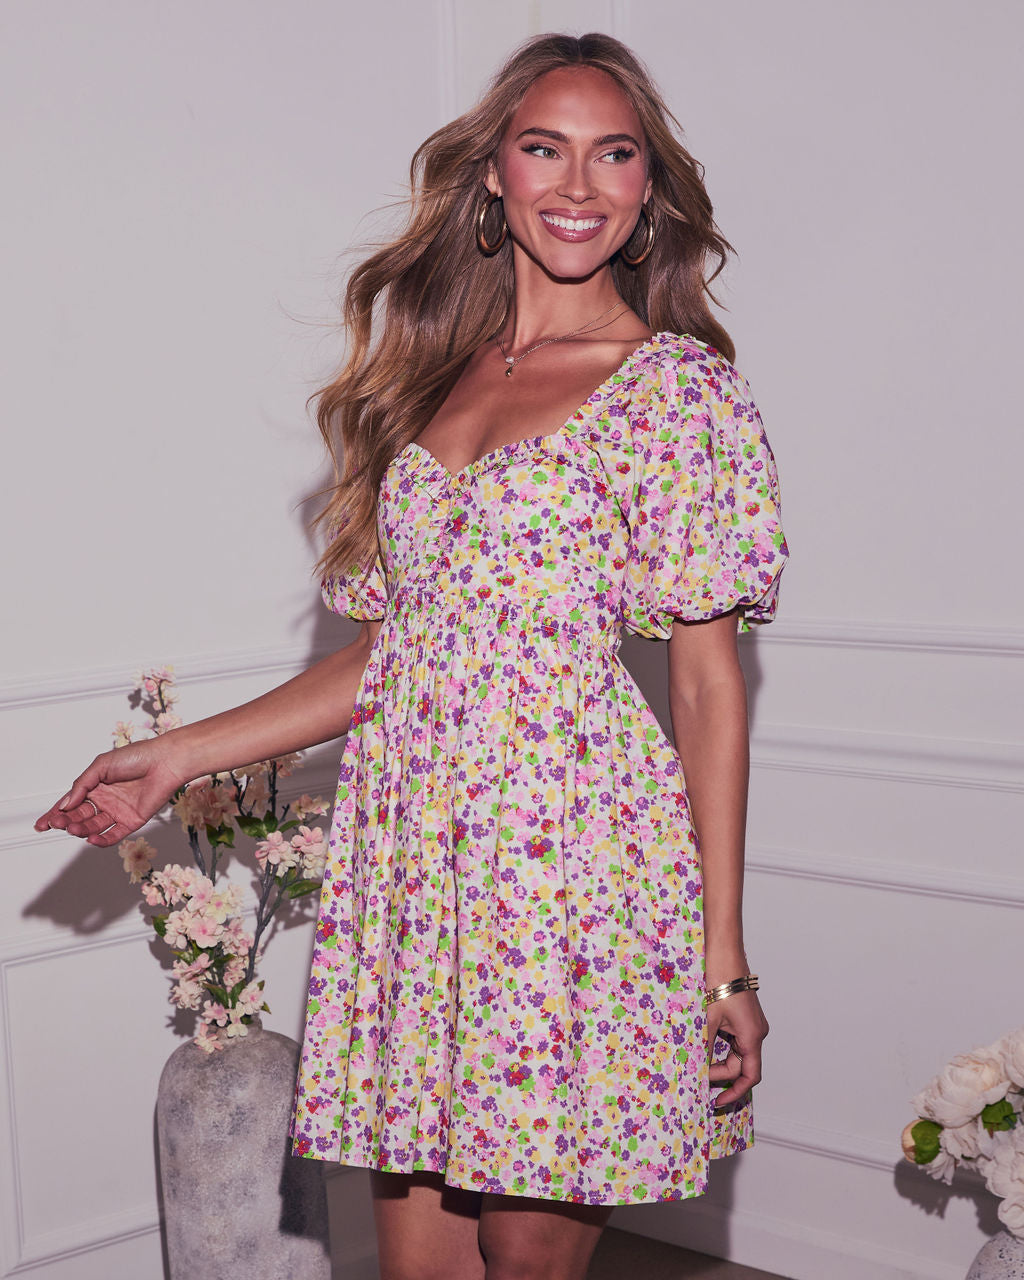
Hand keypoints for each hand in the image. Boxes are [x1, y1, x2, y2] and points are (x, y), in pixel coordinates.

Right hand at [33, 736, 187, 847]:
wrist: (165, 762)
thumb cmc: (136, 757)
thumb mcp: (101, 766)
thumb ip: (82, 785)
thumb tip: (65, 804)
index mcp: (95, 786)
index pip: (71, 803)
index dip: (55, 814)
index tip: (41, 824)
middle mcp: (105, 801)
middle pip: (79, 816)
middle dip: (66, 821)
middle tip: (57, 823)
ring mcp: (117, 812)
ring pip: (93, 827)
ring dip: (81, 830)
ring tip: (73, 828)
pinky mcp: (131, 821)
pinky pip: (114, 835)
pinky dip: (102, 840)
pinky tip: (91, 839)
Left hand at [706, 987, 768, 1109]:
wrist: (724, 956)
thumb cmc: (719, 983)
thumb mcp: (708, 1020)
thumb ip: (704, 1047)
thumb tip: (696, 1069)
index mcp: (752, 1036)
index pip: (750, 1076)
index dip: (735, 1092)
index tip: (718, 1100)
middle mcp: (756, 1033)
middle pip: (741, 1066)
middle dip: (720, 1074)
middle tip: (698, 1078)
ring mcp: (751, 1025)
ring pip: (736, 1053)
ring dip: (719, 1060)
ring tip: (698, 1064)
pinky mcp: (744, 1017)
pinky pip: (734, 1040)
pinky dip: (721, 1047)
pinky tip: (704, 1047)